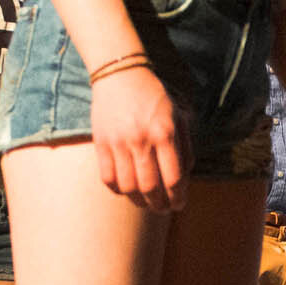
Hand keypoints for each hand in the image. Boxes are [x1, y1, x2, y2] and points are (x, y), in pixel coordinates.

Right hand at [89, 64, 184, 211]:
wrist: (120, 75)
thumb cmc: (153, 96)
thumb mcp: (177, 116)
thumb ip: (184, 147)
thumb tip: (184, 179)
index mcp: (164, 132)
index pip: (173, 178)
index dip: (178, 197)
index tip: (179, 205)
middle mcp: (141, 139)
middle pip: (150, 188)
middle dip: (159, 205)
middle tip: (162, 210)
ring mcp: (118, 142)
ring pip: (128, 187)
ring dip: (138, 201)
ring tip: (144, 202)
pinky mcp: (101, 143)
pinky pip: (108, 178)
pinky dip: (118, 189)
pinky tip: (126, 189)